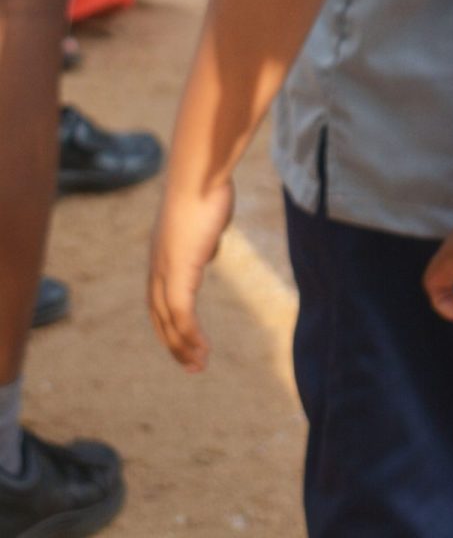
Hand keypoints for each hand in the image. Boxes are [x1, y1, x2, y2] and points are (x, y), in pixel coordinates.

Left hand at [148, 179, 234, 372]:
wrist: (200, 175)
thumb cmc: (206, 188)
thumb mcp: (207, 219)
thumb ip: (205, 237)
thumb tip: (209, 249)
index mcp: (162, 254)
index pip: (160, 298)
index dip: (170, 321)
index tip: (185, 339)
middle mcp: (157, 266)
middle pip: (159, 316)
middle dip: (173, 343)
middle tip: (190, 364)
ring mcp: (165, 271)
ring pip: (168, 321)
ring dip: (183, 346)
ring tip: (199, 365)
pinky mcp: (178, 273)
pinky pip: (181, 315)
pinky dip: (191, 336)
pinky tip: (203, 350)